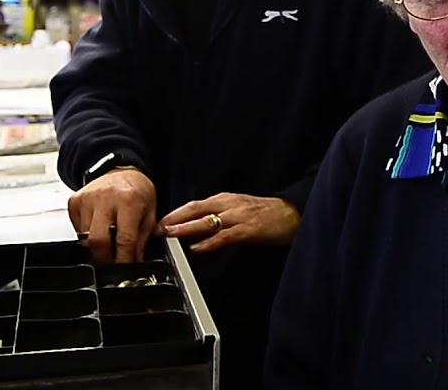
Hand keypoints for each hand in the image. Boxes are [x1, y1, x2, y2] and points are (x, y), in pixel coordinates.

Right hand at [67, 167, 156, 263]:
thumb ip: (142, 238)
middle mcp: (105, 198)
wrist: (120, 170)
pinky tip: (98, 227)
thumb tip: (134, 261)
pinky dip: (87, 235)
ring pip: (85, 238)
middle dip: (104, 259)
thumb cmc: (137, 191)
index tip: (126, 268)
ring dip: (96, 246)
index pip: (124, 239)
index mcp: (128, 200)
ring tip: (108, 240)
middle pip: (98, 241)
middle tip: (112, 263)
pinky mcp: (74, 201)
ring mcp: (86, 199)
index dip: (124, 259)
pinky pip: (77, 229)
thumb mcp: (150, 213)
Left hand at [160, 193, 299, 252]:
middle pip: (195, 210)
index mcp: (224, 200)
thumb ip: (217, 217)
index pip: (193, 205)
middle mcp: (228, 205)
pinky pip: (224, 236)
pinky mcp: (248, 229)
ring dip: (186, 229)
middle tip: (156, 228)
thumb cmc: (265, 214)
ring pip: (207, 221)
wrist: (292, 213)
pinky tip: (197, 247)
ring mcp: (238, 216)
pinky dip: (209, 242)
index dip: (174, 214)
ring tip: (170, 236)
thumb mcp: (237, 210)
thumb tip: (195, 228)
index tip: (158, 223)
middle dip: (174, 219)